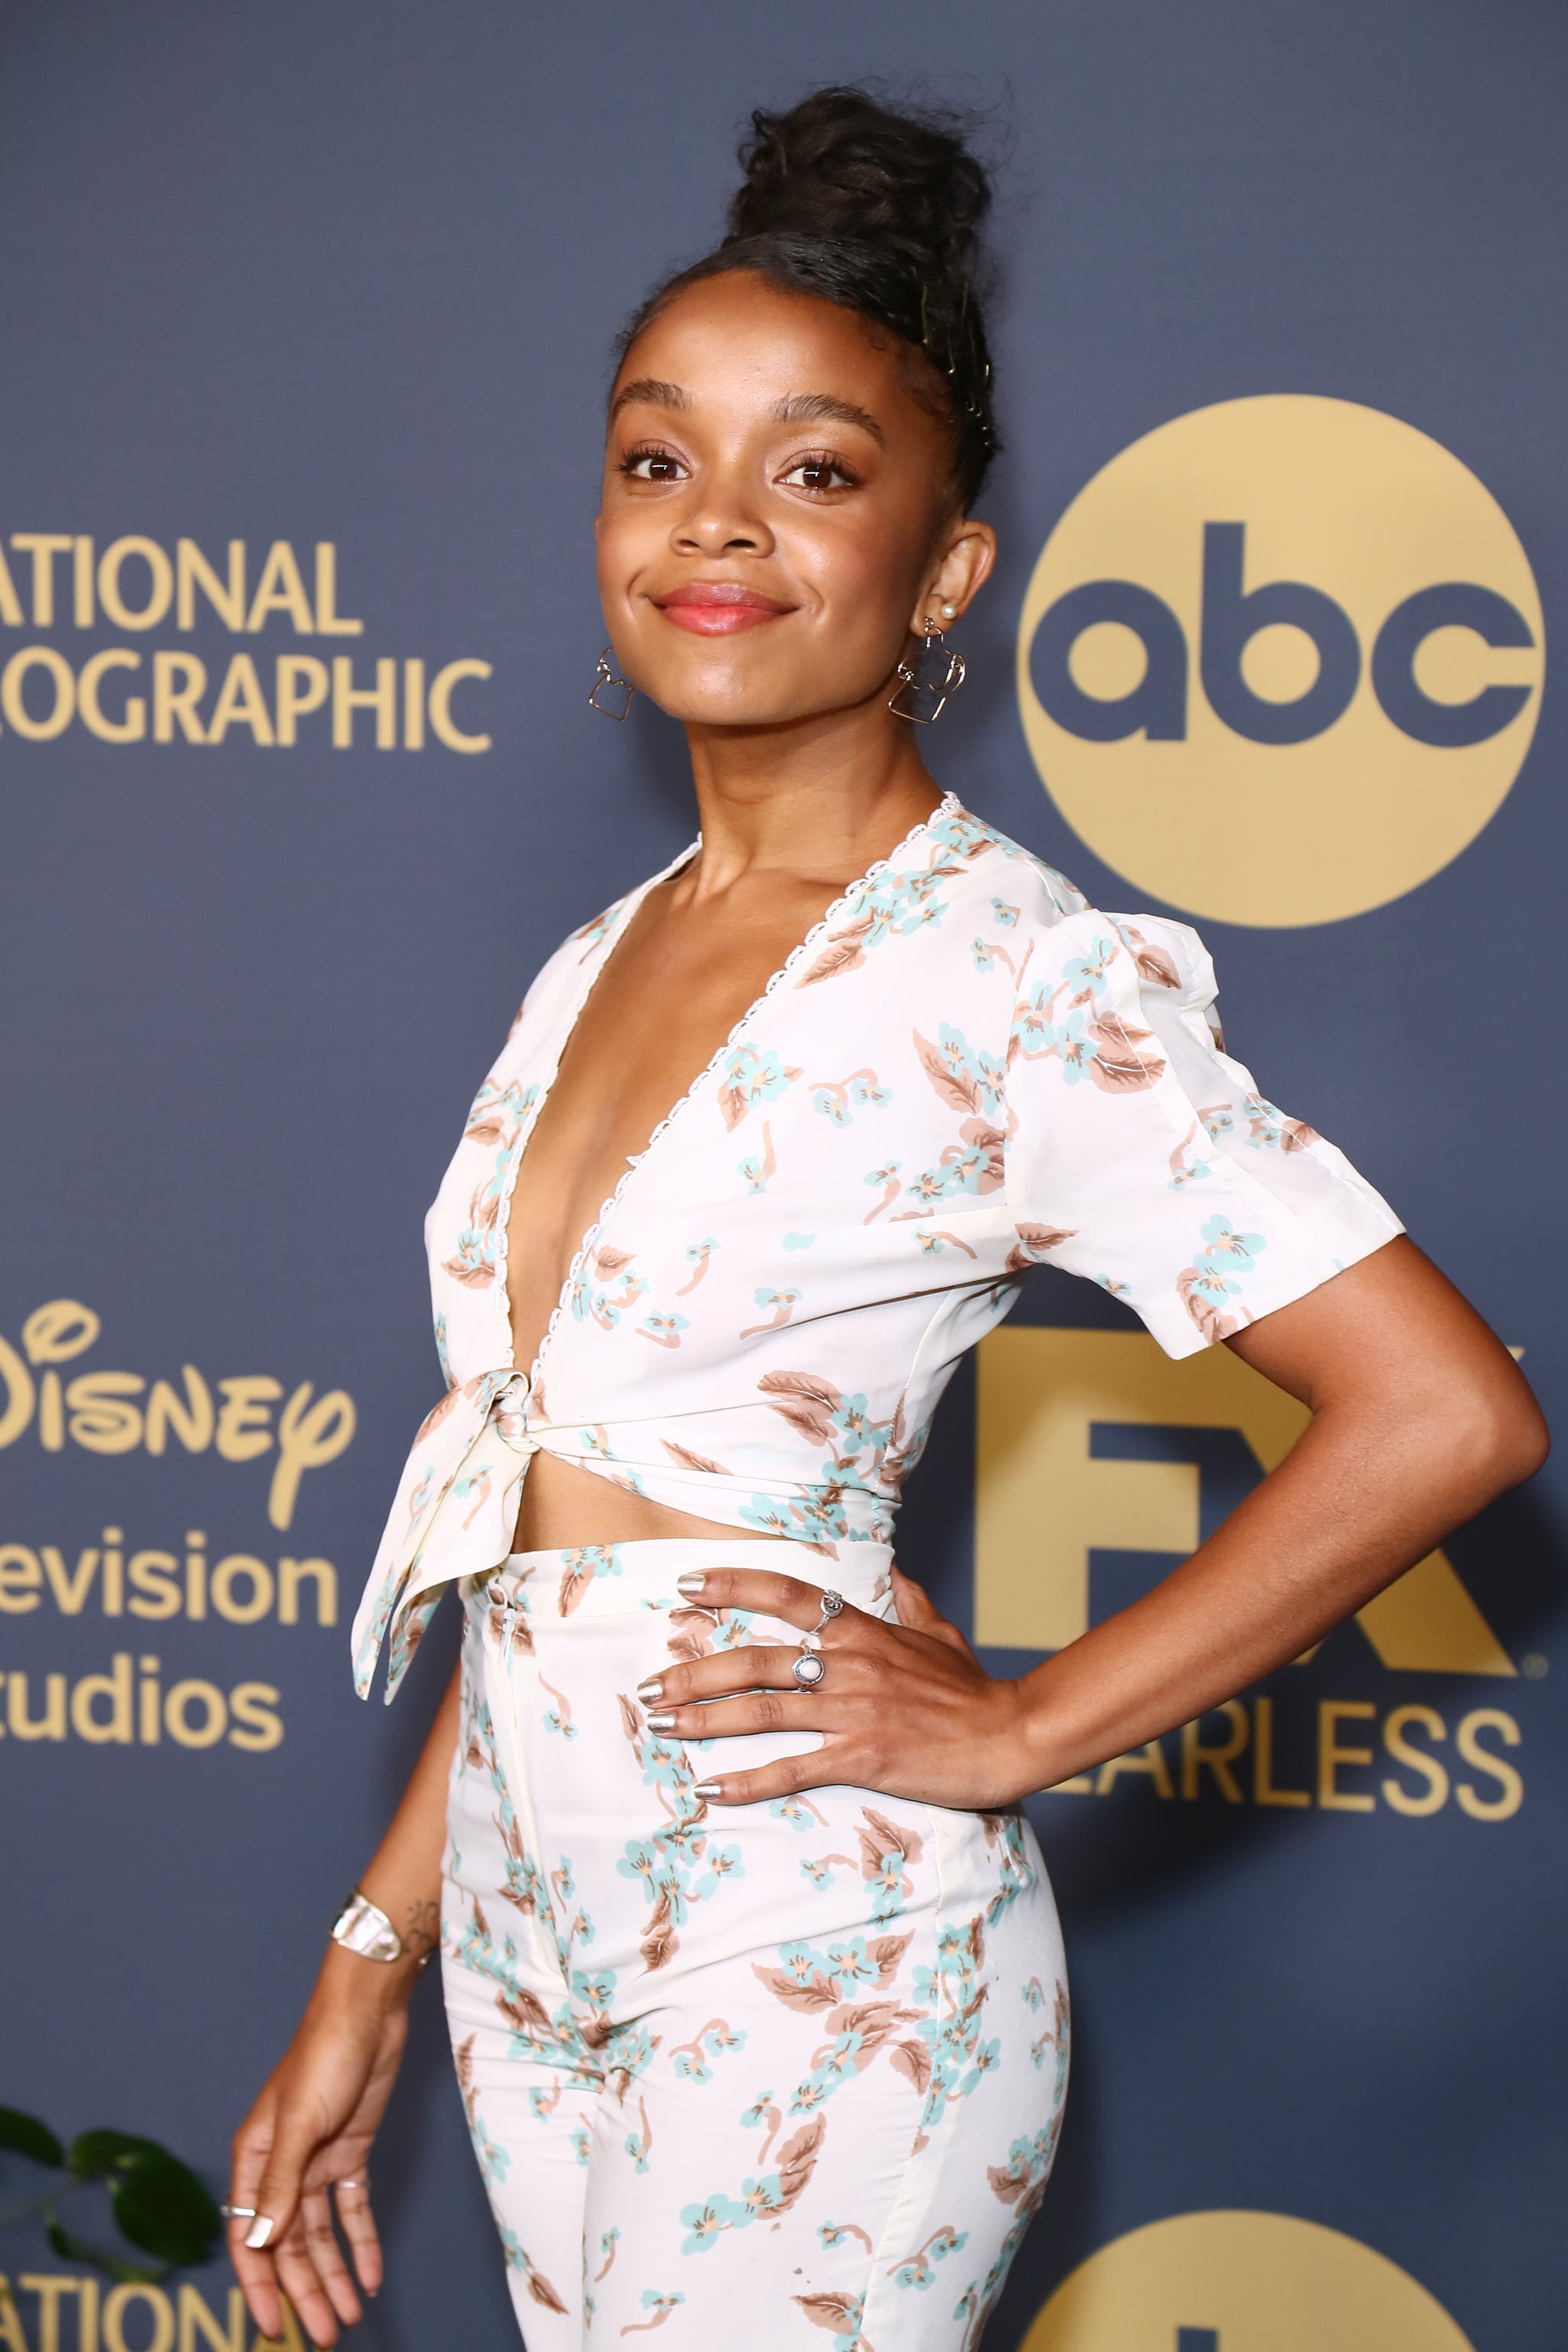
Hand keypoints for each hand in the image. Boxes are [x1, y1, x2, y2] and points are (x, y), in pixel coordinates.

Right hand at [230, 1948, 415, 2347]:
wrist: (370, 2010)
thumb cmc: (324, 2055)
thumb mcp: (298, 2123)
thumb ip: (279, 2184)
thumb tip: (259, 2244)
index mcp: (253, 2158)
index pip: (248, 2237)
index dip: (258, 2285)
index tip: (272, 2328)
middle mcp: (281, 2165)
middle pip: (289, 2244)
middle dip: (304, 2291)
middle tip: (323, 2336)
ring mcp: (316, 2159)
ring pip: (321, 2234)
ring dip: (333, 2275)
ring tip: (347, 2318)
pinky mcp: (350, 2150)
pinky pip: (353, 2208)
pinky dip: (362, 2242)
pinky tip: (372, 2277)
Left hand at [639, 1563, 1041, 1809]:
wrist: (1009, 1734)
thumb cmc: (974, 1689)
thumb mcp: (939, 1634)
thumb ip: (909, 1600)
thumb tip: (893, 1569)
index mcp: (862, 1630)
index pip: (786, 1594)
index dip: (732, 1587)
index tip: (687, 1587)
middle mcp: (848, 1665)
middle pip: (755, 1659)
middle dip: (694, 1672)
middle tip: (651, 1685)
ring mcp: (853, 1711)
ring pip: (763, 1710)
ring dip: (705, 1720)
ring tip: (663, 1726)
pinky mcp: (862, 1756)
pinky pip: (792, 1768)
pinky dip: (747, 1781)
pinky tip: (712, 1789)